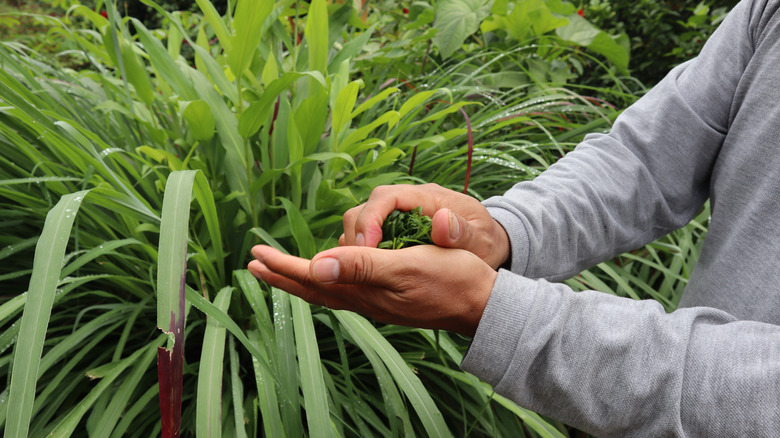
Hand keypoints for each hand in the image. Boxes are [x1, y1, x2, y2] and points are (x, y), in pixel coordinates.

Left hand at [248, 244, 497, 336]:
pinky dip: (328, 282)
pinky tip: (330, 277)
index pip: (315, 277)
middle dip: (283, 276)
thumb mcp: (406, 266)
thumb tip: (317, 265)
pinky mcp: (391, 298)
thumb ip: (362, 266)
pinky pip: (347, 291)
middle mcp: (366, 299)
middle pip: (314, 289)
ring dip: (302, 278)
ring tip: (282, 269)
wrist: (482, 303)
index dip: (284, 267)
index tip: (257, 255)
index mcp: (366, 290)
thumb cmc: (451, 279)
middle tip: (255, 265)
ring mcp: (378, 301)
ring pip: (329, 290)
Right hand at [340, 183, 510, 269]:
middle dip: (357, 234)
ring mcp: (398, 215)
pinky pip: (367, 235)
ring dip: (355, 245)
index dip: (370, 219)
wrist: (487, 245)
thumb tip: (441, 219)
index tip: (368, 248)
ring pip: (361, 221)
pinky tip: (364, 273)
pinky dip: (360, 252)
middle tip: (357, 266)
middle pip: (366, 207)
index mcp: (427, 197)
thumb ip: (463, 233)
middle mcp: (407, 201)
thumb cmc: (485, 242)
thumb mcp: (481, 241)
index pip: (386, 197)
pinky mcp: (393, 229)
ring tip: (358, 272)